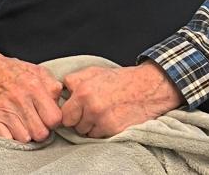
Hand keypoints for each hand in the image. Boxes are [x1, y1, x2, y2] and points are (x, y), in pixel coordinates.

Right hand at [0, 47, 63, 142]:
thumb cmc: (13, 71)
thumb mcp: (37, 70)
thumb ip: (53, 85)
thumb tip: (61, 102)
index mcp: (34, 87)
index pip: (54, 119)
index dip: (54, 121)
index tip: (49, 118)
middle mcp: (20, 100)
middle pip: (41, 133)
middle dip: (41, 130)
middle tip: (37, 122)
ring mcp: (5, 111)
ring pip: (26, 139)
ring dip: (27, 134)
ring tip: (25, 124)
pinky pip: (8, 140)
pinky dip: (12, 137)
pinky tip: (13, 128)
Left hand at [59, 62, 181, 138]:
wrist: (147, 88)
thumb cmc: (120, 79)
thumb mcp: (93, 71)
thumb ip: (74, 81)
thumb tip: (61, 91)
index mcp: (83, 91)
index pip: (64, 115)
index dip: (69, 113)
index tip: (75, 110)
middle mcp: (92, 107)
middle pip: (74, 125)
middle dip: (79, 120)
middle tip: (90, 110)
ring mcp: (103, 120)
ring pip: (86, 132)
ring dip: (91, 126)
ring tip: (102, 113)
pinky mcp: (114, 130)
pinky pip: (99, 136)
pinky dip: (102, 131)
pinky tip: (110, 119)